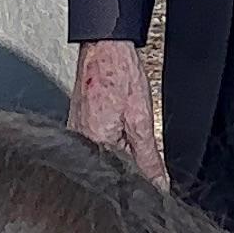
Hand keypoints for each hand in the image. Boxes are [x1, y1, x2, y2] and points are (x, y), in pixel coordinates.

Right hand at [68, 39, 166, 189]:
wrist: (104, 47)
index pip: (119, 178)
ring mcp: (76, 133)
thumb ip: (149, 158)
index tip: (151, 170)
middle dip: (130, 160)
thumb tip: (158, 185)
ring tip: (125, 117)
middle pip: (111, 168)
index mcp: (93, 145)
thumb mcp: (141, 120)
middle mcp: (79, 143)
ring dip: (122, 146)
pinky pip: (98, 142)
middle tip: (134, 128)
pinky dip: (113, 135)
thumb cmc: (118, 74)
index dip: (139, 177)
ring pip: (106, 155)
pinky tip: (118, 117)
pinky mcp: (78, 125)